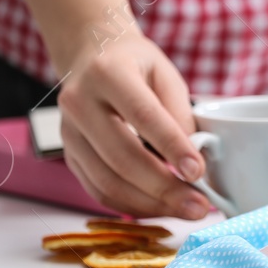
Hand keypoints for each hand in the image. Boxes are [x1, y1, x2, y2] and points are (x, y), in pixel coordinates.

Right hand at [56, 32, 209, 218]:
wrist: (91, 57)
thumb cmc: (135, 65)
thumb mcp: (165, 74)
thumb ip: (179, 112)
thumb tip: (194, 160)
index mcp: (108, 73)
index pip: (143, 115)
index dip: (172, 147)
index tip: (198, 172)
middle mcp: (80, 103)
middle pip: (122, 156)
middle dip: (164, 187)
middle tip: (198, 206)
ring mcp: (69, 132)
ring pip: (107, 181)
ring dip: (150, 204)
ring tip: (185, 210)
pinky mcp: (69, 155)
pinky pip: (98, 190)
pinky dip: (131, 205)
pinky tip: (159, 207)